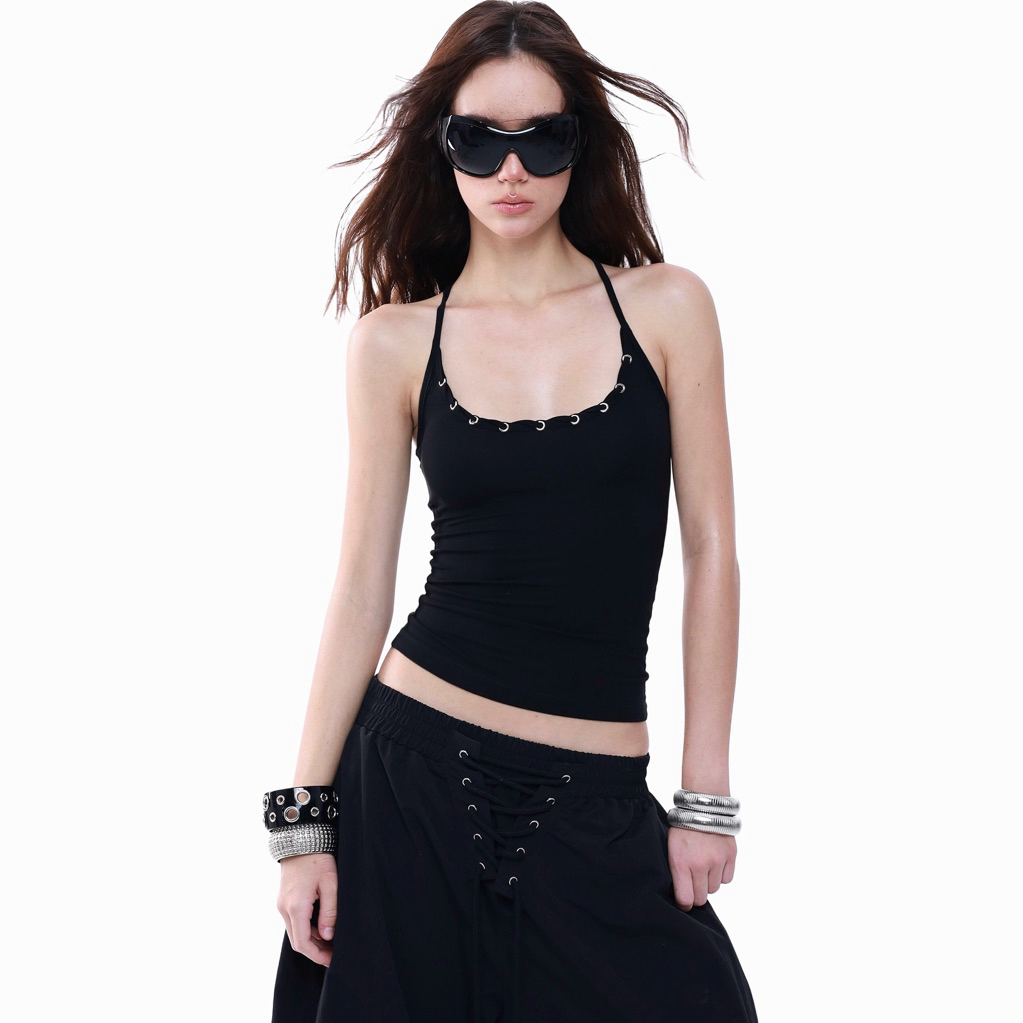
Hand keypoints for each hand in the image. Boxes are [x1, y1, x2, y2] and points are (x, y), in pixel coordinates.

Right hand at [276, 852, 337, 966]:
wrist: (301, 839)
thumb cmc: (318, 859)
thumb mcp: (330, 884)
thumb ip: (330, 912)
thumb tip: (328, 936)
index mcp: (296, 907)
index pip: (303, 943)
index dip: (317, 955)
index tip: (331, 960)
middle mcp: (284, 908)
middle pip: (297, 941)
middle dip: (315, 950)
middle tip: (333, 953)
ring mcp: (282, 904)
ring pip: (295, 931)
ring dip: (311, 939)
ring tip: (331, 939)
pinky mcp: (284, 899)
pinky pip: (294, 921)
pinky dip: (306, 928)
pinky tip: (321, 925)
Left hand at [667, 825, 735, 910]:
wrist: (702, 806)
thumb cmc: (682, 826)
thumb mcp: (671, 848)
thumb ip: (676, 871)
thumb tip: (681, 894)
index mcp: (681, 862)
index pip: (685, 899)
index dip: (684, 904)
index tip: (683, 901)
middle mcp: (700, 865)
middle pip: (701, 898)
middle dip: (696, 893)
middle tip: (692, 882)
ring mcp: (717, 861)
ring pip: (714, 889)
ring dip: (708, 882)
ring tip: (703, 866)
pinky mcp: (730, 856)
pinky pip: (727, 879)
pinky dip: (721, 874)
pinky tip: (714, 862)